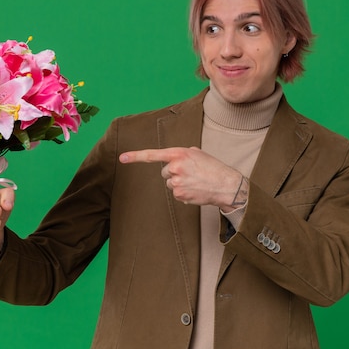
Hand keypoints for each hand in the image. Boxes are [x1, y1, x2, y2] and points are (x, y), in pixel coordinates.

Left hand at [120, 147, 245, 211]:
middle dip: (174, 173)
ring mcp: (177, 182)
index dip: (135, 156)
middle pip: (164, 172)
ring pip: (170, 184)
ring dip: (179, 183)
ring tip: (195, 182)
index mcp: (179, 154)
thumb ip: (183, 154)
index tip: (122, 158)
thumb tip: (174, 159)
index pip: (153, 155)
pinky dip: (184, 193)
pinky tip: (195, 190)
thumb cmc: (213, 168)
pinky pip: (176, 193)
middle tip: (190, 174)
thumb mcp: (198, 154)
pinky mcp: (179, 194)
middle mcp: (175, 167)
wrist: (226, 184)